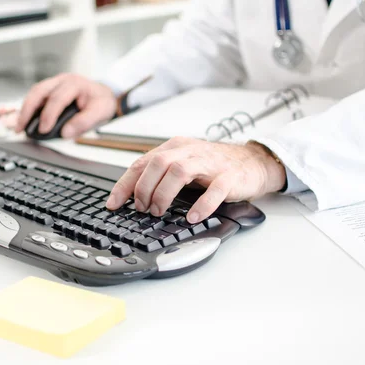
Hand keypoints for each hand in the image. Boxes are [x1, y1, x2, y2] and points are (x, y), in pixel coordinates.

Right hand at [15, 73, 117, 137]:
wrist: (105, 95)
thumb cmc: (101, 103)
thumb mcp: (100, 113)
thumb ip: (84, 123)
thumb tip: (66, 133)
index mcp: (76, 84)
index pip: (57, 98)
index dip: (48, 115)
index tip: (43, 130)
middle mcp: (63, 80)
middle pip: (39, 91)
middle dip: (28, 110)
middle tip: (22, 128)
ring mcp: (55, 83)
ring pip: (34, 93)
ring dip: (25, 109)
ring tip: (20, 126)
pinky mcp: (51, 89)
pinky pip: (36, 96)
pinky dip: (29, 108)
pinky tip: (25, 120)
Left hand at [106, 137, 286, 223]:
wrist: (252, 162)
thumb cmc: (214, 166)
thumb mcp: (183, 164)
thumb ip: (160, 175)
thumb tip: (133, 196)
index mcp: (175, 148)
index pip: (142, 162)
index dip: (124, 184)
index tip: (113, 204)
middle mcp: (190, 152)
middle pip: (158, 163)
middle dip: (144, 188)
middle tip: (142, 208)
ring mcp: (210, 163)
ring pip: (179, 171)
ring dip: (164, 194)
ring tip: (159, 211)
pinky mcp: (229, 177)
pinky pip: (214, 190)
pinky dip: (202, 205)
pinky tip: (192, 217)